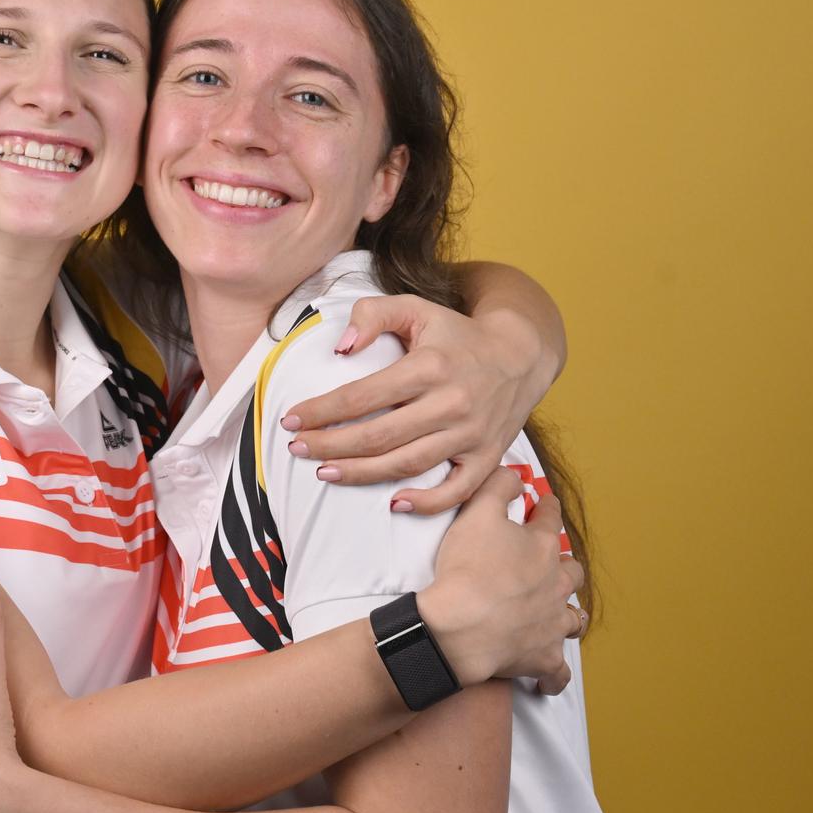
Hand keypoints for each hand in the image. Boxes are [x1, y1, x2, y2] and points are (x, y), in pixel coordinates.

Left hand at [279, 295, 555, 513]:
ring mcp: (471, 434)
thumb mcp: (416, 309)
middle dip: (330, 445)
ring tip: (325, 472)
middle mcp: (452, 403)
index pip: (363, 396)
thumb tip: (341, 347)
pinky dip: (427, 502)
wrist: (521, 355)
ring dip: (362, 474)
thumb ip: (373, 315)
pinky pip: (456, 491)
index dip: (321, 410)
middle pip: (378, 436)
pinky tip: (394, 503)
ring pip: (407, 464)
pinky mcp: (487, 456)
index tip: (291, 418)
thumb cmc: (456, 335)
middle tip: (297, 448)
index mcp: (430, 367)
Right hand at [416, 468, 583, 694]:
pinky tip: (549, 677)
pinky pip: (556, 672)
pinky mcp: (543, 657)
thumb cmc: (466, 572)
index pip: (550, 519)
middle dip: (562, 564)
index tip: (542, 503)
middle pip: (571, 570)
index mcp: (542, 547)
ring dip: (567, 613)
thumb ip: (497, 485)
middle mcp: (556, 584)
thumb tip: (515, 474)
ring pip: (573, 617)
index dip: (545, 508)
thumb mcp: (476, 512)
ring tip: (558, 612)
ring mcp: (552, 623)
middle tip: (548, 563)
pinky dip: (553, 675)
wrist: (459, 628)